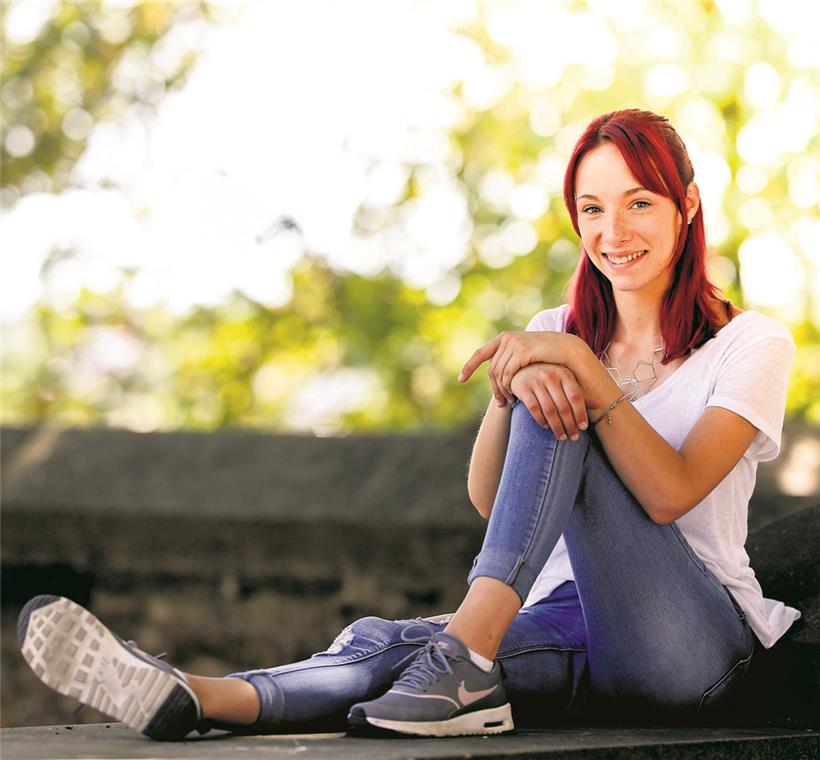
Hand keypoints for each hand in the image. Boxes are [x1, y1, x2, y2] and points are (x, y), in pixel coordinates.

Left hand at [458, 331, 576, 406]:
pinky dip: (508, 387)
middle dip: (494, 388)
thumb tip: (499, 372)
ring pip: (498, 374)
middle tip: (500, 403)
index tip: (461, 379)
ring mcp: (514, 343)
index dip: (469, 366)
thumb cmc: (549, 356)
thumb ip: (513, 359)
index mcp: (505, 338)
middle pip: (491, 370)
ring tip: (508, 402)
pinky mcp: (522, 351)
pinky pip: (507, 374)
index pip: (481, 353)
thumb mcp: (527, 356)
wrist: (569, 350)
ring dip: (501, 391)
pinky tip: (514, 396)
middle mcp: (507, 339)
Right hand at [510, 363, 588, 439]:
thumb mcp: (565, 381)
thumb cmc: (548, 377)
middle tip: (574, 437)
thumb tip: (599, 405)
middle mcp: (550, 376)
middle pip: (563, 406)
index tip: (584, 427)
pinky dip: (541, 420)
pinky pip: (534, 408)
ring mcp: (535, 381)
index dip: (581, 413)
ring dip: (557, 426)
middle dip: (569, 424)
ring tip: (562, 436)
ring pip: (549, 409)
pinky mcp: (523, 388)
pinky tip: (546, 427)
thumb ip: (580, 394)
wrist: (523, 368)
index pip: (576, 396)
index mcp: (564, 374)